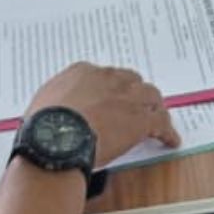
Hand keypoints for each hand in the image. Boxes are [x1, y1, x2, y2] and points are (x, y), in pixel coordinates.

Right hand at [23, 62, 179, 165]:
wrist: (56, 138)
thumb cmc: (43, 125)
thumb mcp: (43, 103)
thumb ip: (56, 101)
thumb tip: (54, 111)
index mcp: (83, 73)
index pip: (105, 76)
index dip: (110, 89)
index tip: (110, 99)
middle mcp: (109, 79)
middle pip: (131, 81)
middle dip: (135, 93)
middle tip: (135, 105)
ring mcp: (127, 98)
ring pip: (150, 97)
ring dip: (153, 107)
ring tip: (156, 116)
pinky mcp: (139, 120)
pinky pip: (160, 124)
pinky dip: (166, 132)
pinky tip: (170, 140)